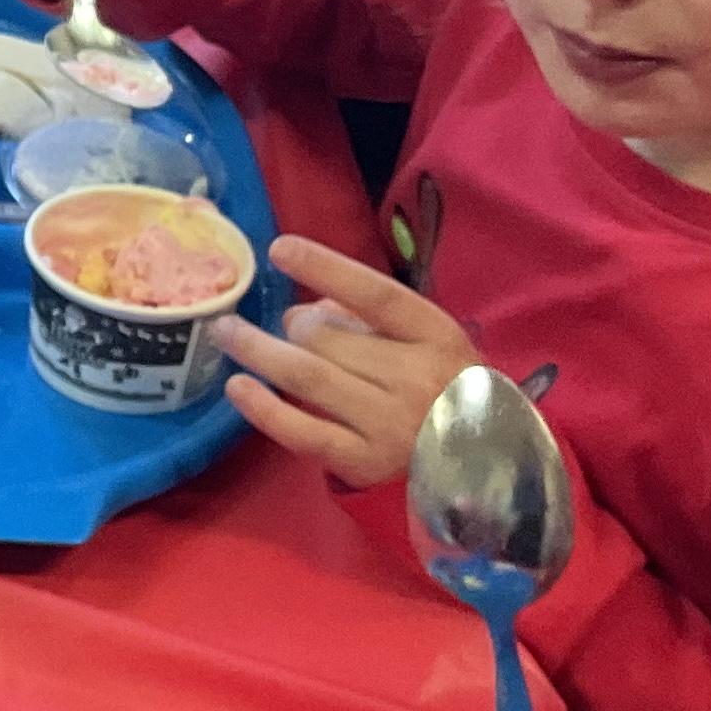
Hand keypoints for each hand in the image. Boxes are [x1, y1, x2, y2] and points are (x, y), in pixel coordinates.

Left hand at [211, 236, 480, 483]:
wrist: (484, 459)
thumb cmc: (444, 385)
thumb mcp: (426, 339)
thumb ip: (369, 316)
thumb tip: (300, 308)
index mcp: (436, 336)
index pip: (375, 295)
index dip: (325, 268)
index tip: (278, 249)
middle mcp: (415, 379)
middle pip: (329, 338)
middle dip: (293, 323)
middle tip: (281, 321)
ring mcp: (387, 424)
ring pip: (308, 377)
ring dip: (257, 350)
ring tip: (226, 332)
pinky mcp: (362, 462)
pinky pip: (303, 432)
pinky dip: (264, 408)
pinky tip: (236, 385)